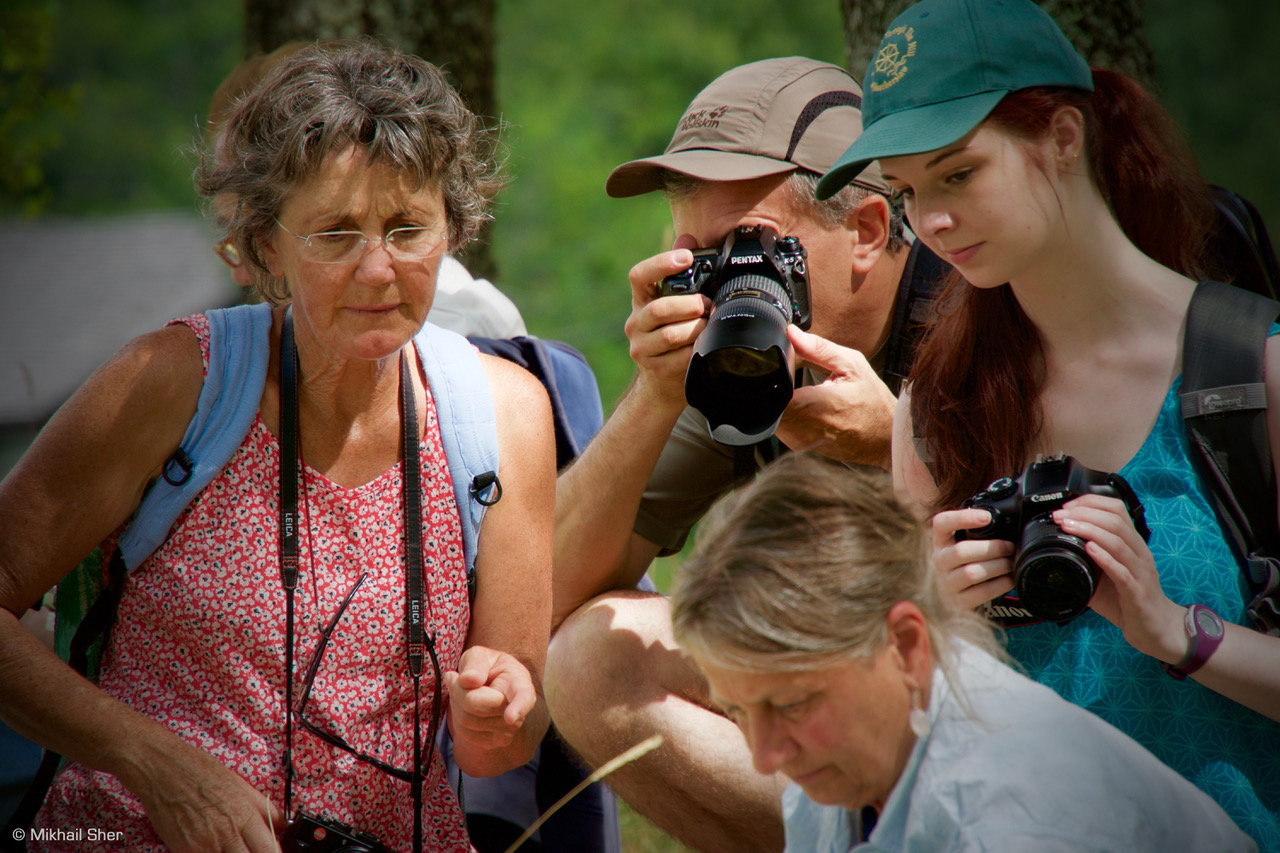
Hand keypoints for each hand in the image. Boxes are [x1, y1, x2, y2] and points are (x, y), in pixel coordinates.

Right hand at [131, 741, 283, 852]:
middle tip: (251, 849)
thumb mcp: (240, 784)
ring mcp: (204, 845)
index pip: (269, 849)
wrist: (163, 770)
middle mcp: (226, 834)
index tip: (274, 852)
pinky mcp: (183, 851)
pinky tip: (213, 847)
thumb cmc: (201, 771)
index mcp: (245, 816)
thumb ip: (263, 808)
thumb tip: (281, 823)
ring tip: (231, 846)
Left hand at [444, 645, 537, 751]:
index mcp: (520, 684)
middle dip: (458, 689)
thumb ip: (476, 663)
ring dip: (455, 700)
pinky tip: (464, 704)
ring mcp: (507, 731)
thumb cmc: (487, 667)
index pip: (523, 698)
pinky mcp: (492, 742)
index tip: (510, 718)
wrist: (491, 687)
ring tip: (462, 688)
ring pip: (466, 719)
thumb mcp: (480, 655)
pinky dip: (456, 714)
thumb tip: (468, 680)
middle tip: (453, 675)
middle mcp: (519, 712)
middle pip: (478, 706)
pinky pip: (462, 730)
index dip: (518, 708)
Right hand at [623, 235, 708, 411]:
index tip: (686, 258)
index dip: (660, 264)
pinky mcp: (654, 368)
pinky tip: (703, 347)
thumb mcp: (675, 302)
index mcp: (641, 301)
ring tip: (708, 326)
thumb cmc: (675, 335)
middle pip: (659, 309)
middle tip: (707, 305)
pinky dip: (696, 350)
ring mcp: (642, 348)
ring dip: (695, 329)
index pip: (638, 277)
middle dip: (688, 306)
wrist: (665, 382)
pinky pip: (680, 357)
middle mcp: (636, 323)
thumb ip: (681, 272)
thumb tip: (687, 237)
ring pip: (670, 335)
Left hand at [776, 327, 898, 467]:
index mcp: (817, 405)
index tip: (781, 366)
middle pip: (766, 403)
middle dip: (773, 385)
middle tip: (791, 376)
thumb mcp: (852, 365)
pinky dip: (784, 413)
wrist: (884, 438)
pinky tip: (802, 405)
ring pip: (770, 415)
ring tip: (800, 391)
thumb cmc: (872, 403)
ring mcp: (799, 440)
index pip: (773, 391)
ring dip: (778, 400)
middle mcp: (804, 427)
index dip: (771, 376)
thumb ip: (819, 348)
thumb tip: (792, 333)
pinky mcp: (798, 446)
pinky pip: (779, 425)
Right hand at [930, 508, 1015, 609]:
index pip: (941, 523)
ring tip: (1010, 563)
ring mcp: (946, 583)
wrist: (959, 593)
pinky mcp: (959, 601)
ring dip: (996, 566)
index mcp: (941, 540)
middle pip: (961, 552)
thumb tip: (1010, 520)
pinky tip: (1010, 578)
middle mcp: (939, 560)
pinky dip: (1000, 584)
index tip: (987, 517)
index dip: (963, 518)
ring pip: (971, 573)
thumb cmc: (968, 560)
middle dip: (991, 548)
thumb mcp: (966, 542)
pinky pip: (981, 592)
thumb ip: (979, 530)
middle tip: (1009, 547)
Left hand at [1054, 495, 1185, 660]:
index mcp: (1132, 545)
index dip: (1091, 503)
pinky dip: (1105, 558)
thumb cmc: (1129, 600)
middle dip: (1085, 513)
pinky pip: (1123, 572)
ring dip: (1090, 530)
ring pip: (1119, 542)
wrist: (1155, 628)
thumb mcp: (1105, 574)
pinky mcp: (1137, 592)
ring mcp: (1140, 572)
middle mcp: (1139, 554)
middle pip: (1116, 521)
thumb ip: (1086, 560)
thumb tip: (1054, 550)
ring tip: (1068, 526)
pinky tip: (1089, 550)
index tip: (1067, 506)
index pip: (1117, 510)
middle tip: (1061, 516)